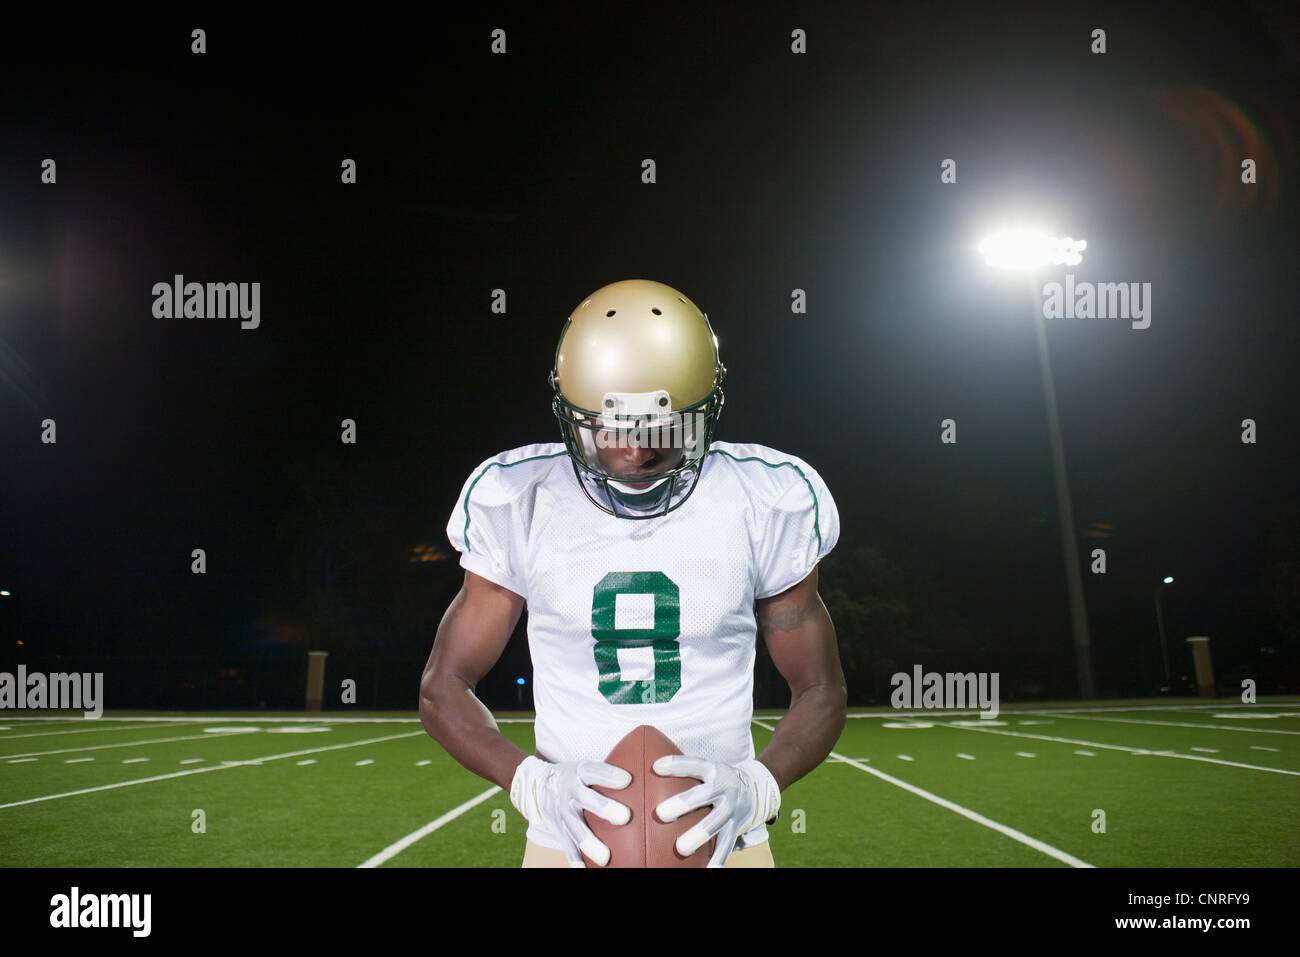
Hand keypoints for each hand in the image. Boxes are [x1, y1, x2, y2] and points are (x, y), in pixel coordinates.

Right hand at [509, 755, 631, 866]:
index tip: (627, 780)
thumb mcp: (588, 766)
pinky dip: (577, 861)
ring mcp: (562, 813)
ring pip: (575, 829)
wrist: (538, 785)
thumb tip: (654, 769)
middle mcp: (569, 791)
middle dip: (603, 808)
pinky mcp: (558, 831)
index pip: (593, 769)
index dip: (608, 774)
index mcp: (579, 772)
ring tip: (606, 859)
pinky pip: (568, 847)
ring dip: (590, 844)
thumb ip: (612, 772)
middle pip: (585, 799)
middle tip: (625, 818)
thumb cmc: (578, 776)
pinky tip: (588, 872)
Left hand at [653, 756, 780, 866]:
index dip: (677, 765)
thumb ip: (681, 769)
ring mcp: (732, 809)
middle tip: (661, 814)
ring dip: (699, 836)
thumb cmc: (716, 779)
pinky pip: (726, 845)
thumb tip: (651, 766)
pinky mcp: (737, 827)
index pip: (694, 765)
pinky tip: (706, 870)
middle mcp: (725, 788)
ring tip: (681, 850)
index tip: (657, 767)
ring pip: (716, 823)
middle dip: (683, 804)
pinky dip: (717, 859)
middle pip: (703, 795)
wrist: (753, 789)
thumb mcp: (705, 768)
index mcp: (713, 771)